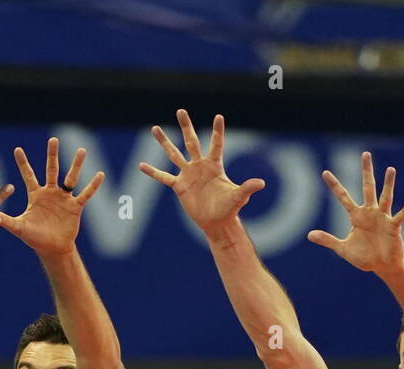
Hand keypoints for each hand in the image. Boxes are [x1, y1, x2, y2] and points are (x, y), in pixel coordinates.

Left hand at [0, 137, 103, 255]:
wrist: (52, 249)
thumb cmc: (34, 238)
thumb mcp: (18, 227)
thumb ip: (4, 219)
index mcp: (36, 195)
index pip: (28, 175)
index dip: (23, 163)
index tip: (17, 148)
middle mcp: (50, 193)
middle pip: (51, 170)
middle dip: (52, 155)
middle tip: (53, 139)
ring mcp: (64, 198)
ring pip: (71, 178)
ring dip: (76, 165)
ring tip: (81, 150)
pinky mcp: (75, 207)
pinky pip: (85, 194)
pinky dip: (93, 185)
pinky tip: (100, 174)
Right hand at [139, 110, 263, 236]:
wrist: (216, 222)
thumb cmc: (230, 209)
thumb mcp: (238, 197)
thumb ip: (247, 188)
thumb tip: (261, 183)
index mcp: (215, 165)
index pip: (216, 144)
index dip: (218, 131)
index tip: (219, 116)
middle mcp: (200, 166)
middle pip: (191, 141)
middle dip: (186, 126)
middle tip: (180, 110)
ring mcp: (188, 174)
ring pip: (174, 154)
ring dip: (164, 142)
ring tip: (154, 129)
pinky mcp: (179, 186)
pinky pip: (164, 177)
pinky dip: (153, 172)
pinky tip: (142, 166)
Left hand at [308, 152, 403, 275]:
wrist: (383, 266)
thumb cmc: (365, 256)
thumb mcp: (343, 249)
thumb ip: (328, 240)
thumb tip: (309, 235)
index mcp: (357, 216)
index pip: (343, 197)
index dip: (334, 185)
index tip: (324, 172)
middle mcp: (370, 212)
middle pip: (367, 187)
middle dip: (366, 171)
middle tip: (365, 154)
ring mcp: (383, 218)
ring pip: (386, 197)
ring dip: (388, 184)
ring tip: (390, 169)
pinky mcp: (394, 227)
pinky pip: (399, 217)